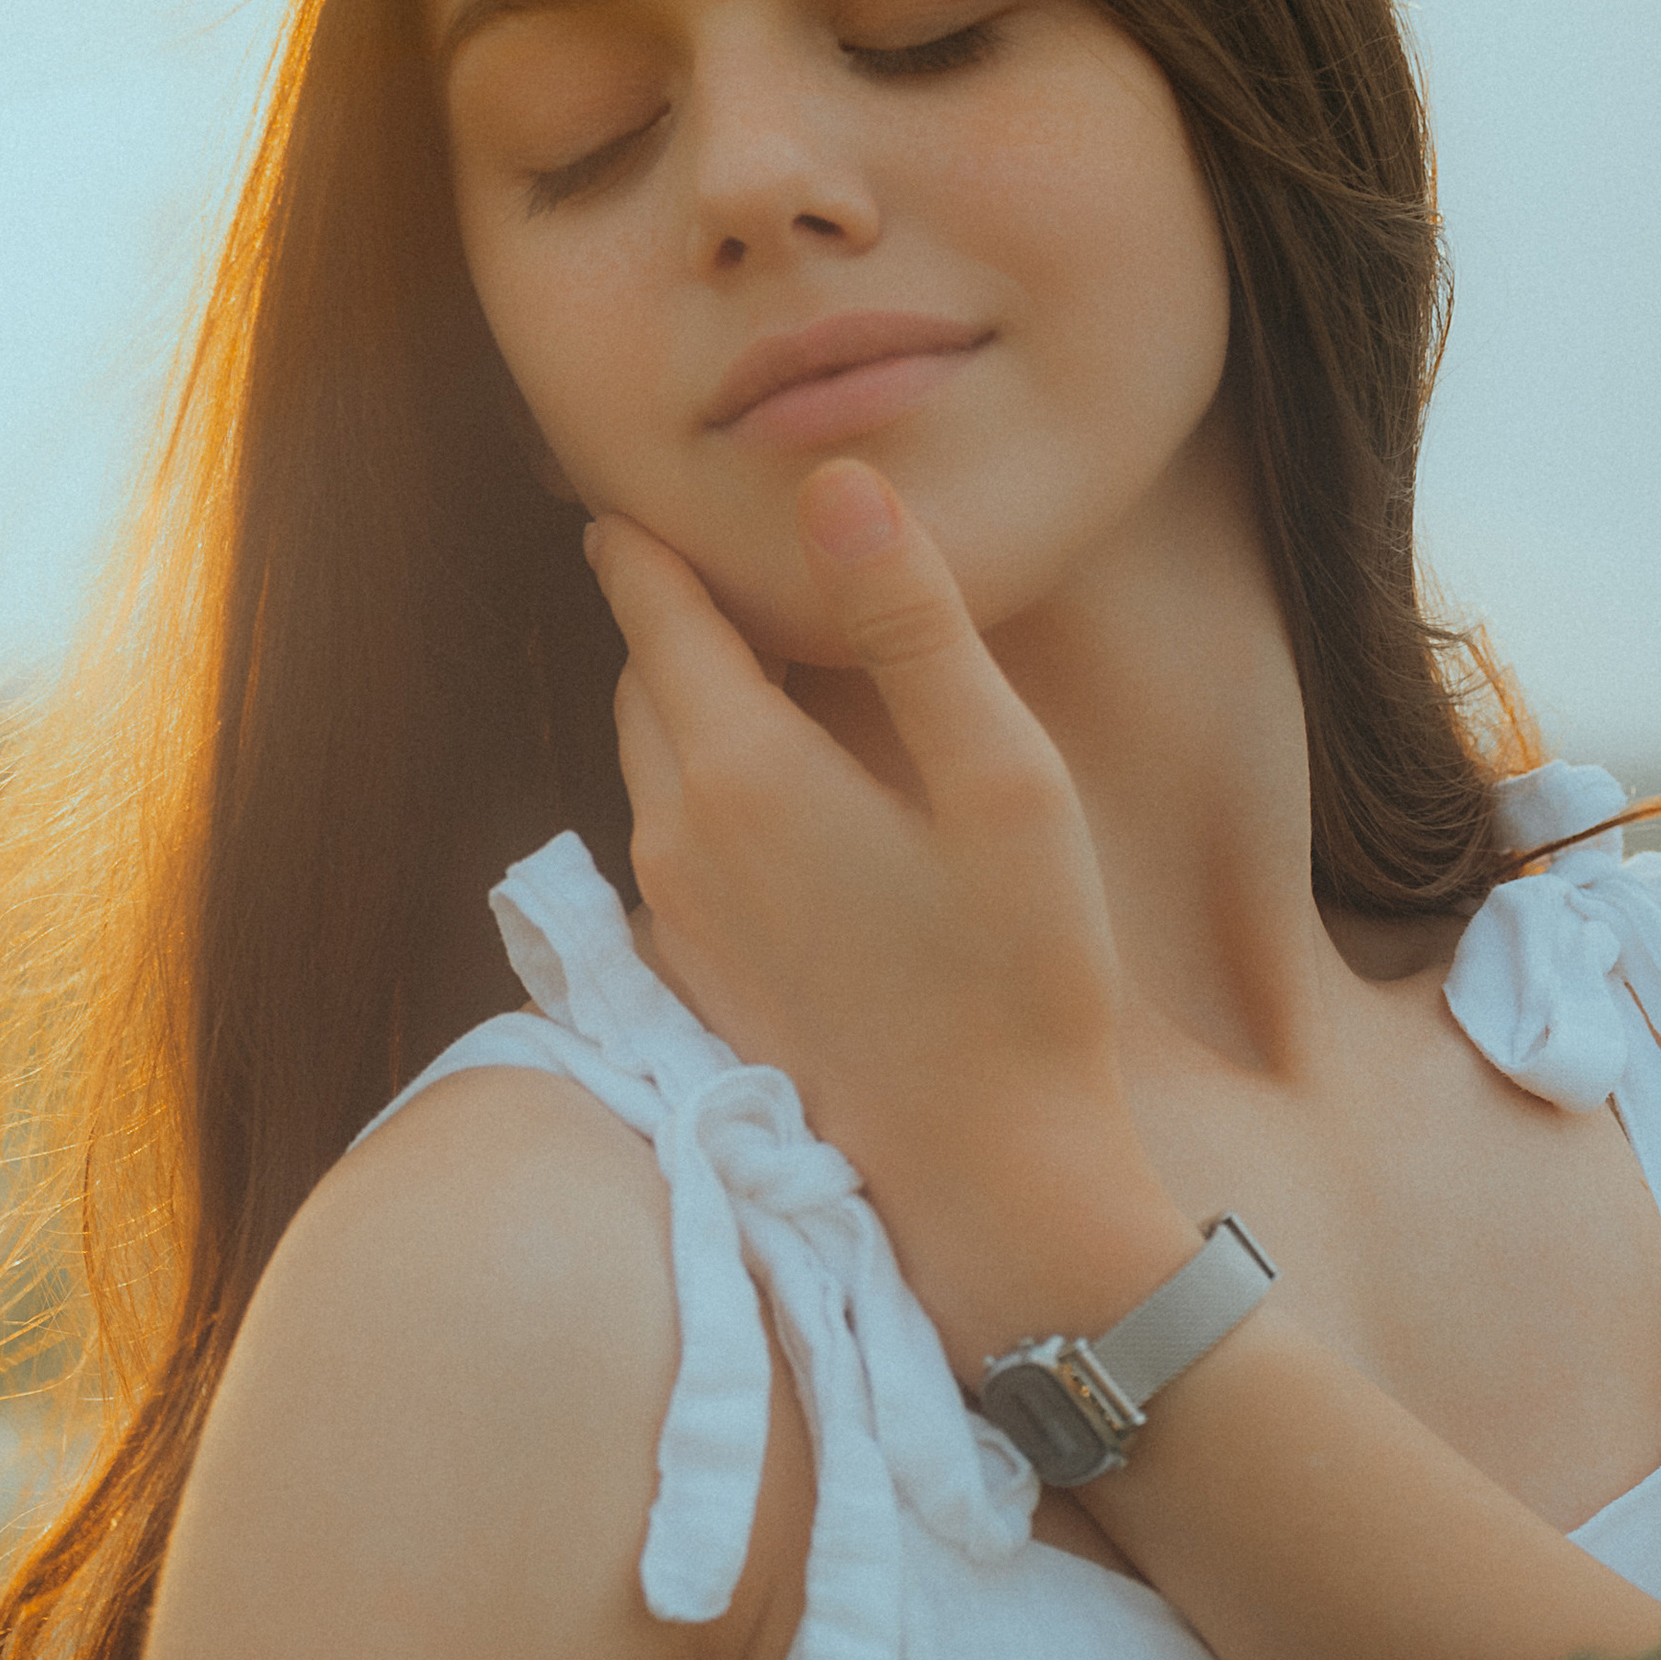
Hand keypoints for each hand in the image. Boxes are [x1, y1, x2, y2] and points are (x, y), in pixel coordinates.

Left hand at [584, 461, 1195, 1372]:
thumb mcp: (1002, 781)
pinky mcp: (692, 976)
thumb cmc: (1018, 979)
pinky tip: (790, 794)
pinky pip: (676, 841)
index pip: (650, 605)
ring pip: (655, 762)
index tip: (642, 477)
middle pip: (644, 679)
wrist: (984, 1182)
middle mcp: (675, 836)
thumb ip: (913, 625)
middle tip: (718, 550)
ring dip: (693, 701)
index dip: (646, 534)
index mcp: (739, 771)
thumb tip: (834, 483)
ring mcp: (673, 918)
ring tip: (764, 654)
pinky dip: (709, 787)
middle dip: (670, 611)